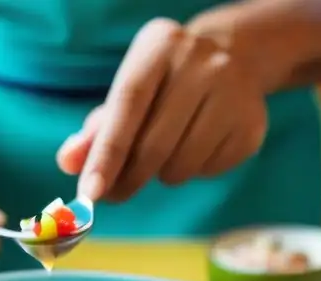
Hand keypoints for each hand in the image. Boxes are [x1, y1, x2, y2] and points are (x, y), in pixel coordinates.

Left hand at [58, 18, 268, 202]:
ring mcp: (233, 93)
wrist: (237, 56)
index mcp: (159, 46)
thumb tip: (68, 163)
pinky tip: (199, 144)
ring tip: (169, 149)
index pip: (126, 106)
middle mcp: (201, 63)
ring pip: (181, 166)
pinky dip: (195, 170)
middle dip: (128, 178)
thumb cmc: (166, 83)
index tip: (89, 193)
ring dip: (164, 173)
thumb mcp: (129, 91)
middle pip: (153, 145)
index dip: (106, 154)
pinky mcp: (252, 125)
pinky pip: (208, 171)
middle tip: (114, 194)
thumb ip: (96, 130)